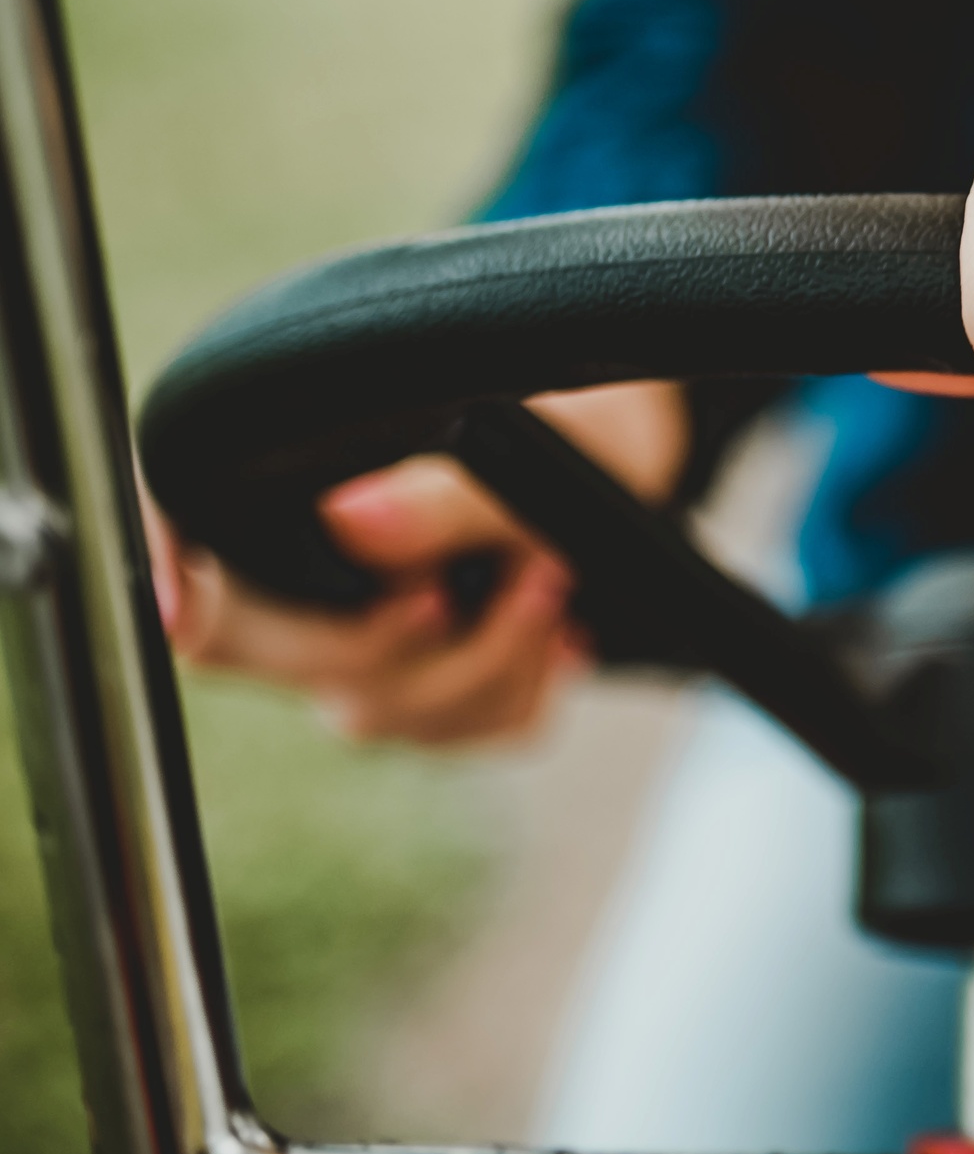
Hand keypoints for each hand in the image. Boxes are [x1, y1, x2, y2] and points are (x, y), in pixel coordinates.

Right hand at [147, 380, 687, 745]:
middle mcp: (318, 608)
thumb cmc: (547, 422)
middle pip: (297, 665)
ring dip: (488, 651)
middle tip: (462, 584)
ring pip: (394, 710)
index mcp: (298, 525)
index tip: (183, 607)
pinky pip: (475, 731)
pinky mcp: (453, 704)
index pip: (198, 573)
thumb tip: (352, 522)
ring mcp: (379, 667)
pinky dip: (530, 682)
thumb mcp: (521, 443)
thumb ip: (438, 496)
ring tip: (551, 572)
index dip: (170, 589)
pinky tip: (567, 634)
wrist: (622, 457)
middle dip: (387, 638)